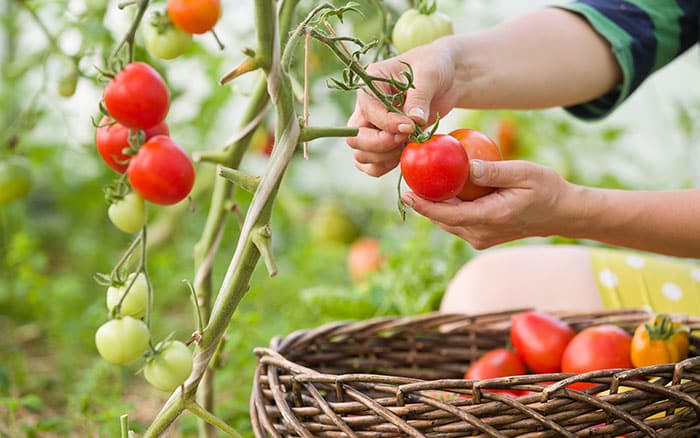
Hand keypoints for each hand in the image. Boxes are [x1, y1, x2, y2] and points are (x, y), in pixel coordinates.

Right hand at [346, 39, 459, 176]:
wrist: (446, 77)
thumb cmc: (435, 66)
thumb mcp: (429, 74)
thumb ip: (419, 97)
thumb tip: (413, 121)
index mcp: (370, 85)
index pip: (367, 112)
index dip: (387, 124)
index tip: (410, 127)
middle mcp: (366, 107)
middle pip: (355, 137)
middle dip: (380, 145)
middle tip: (406, 139)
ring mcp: (373, 126)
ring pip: (360, 154)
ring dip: (382, 158)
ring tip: (407, 147)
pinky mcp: (384, 141)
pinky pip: (370, 164)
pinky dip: (383, 167)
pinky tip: (403, 158)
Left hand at [401, 159, 574, 248]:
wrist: (562, 213)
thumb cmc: (546, 189)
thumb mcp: (524, 173)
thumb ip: (494, 171)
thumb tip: (466, 165)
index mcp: (490, 218)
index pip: (448, 214)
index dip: (424, 205)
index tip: (406, 193)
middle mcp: (481, 233)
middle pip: (442, 220)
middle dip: (422, 204)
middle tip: (407, 182)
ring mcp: (481, 238)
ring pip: (448, 222)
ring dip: (433, 206)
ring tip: (418, 185)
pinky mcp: (483, 236)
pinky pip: (458, 222)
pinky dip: (447, 208)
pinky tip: (439, 191)